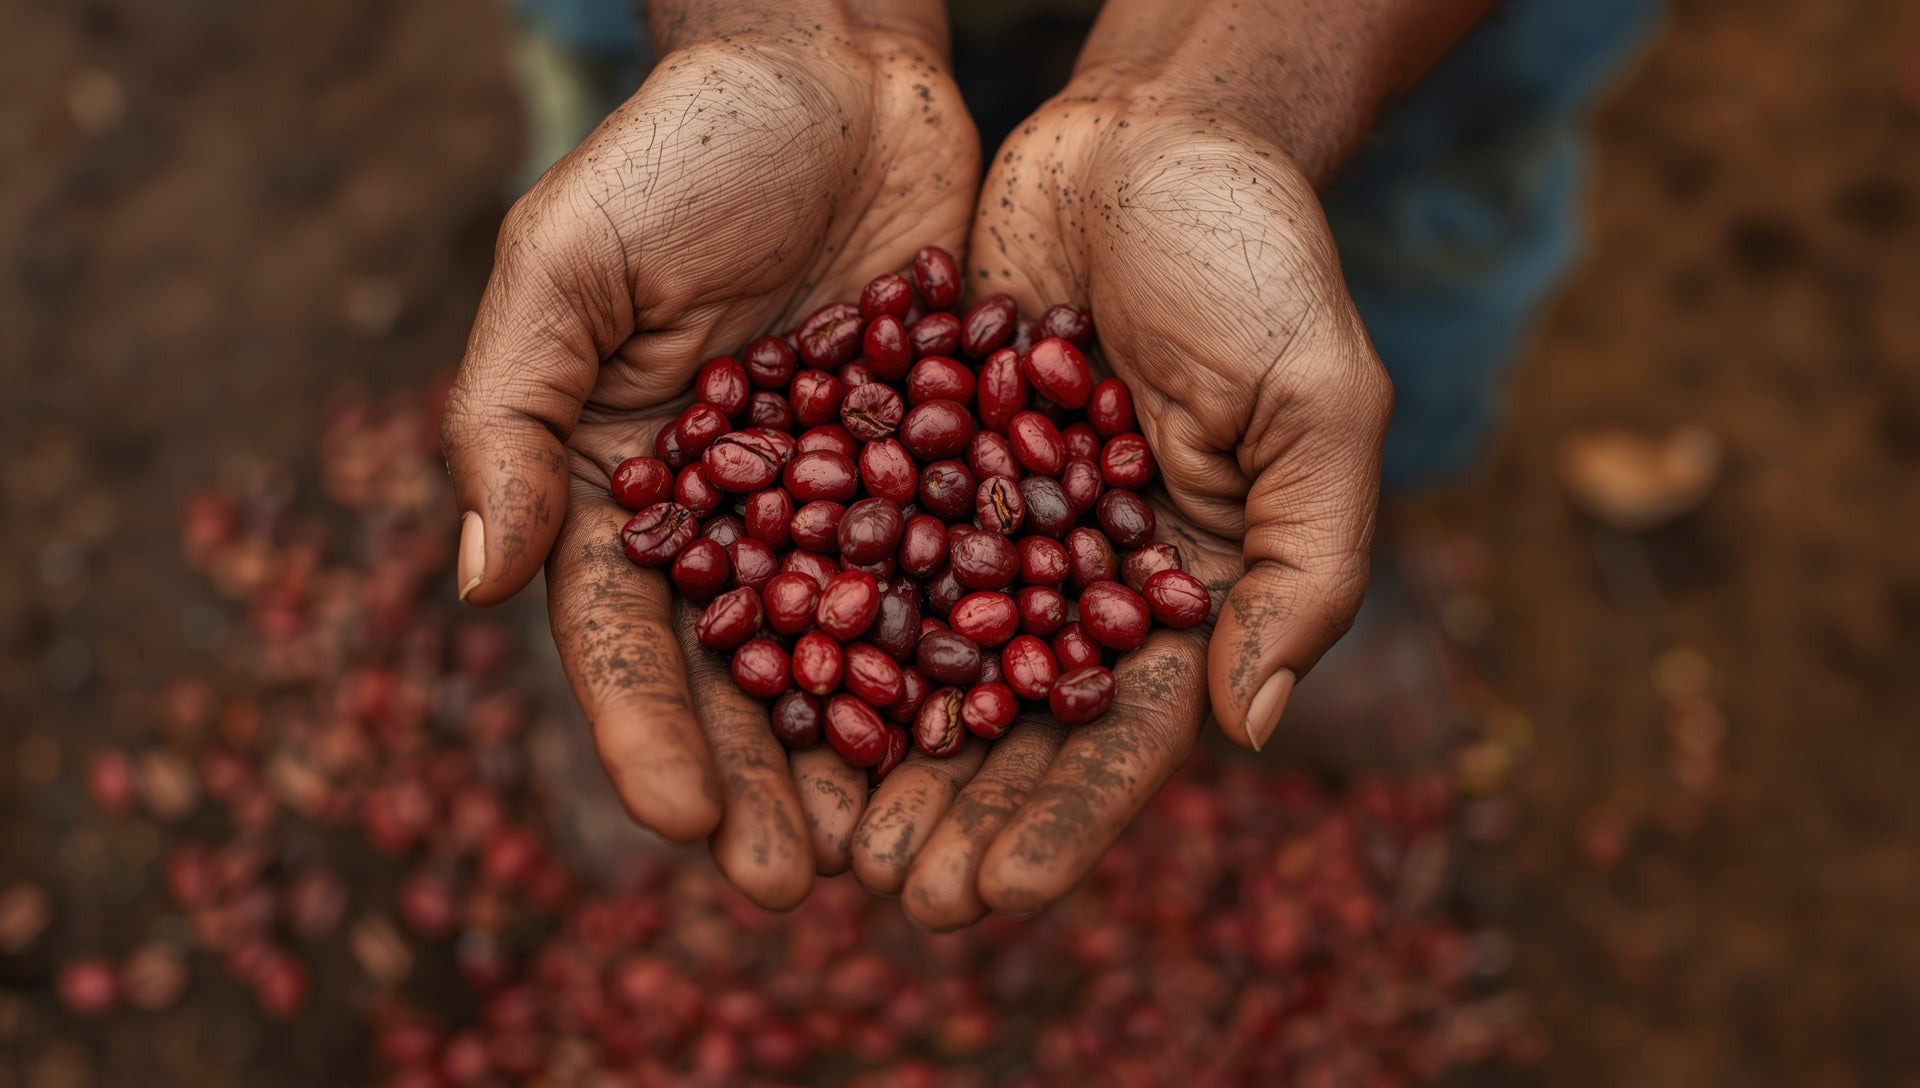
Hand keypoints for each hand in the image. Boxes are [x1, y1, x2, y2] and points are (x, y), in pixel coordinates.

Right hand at [440, 24, 977, 907]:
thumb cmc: (679, 153)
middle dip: (763, 781)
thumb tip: (480, 582)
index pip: (624, 635)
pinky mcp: (941, 467)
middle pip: (743, 674)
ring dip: (872, 755)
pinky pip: (959, 574)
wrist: (836, 71)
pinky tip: (1002, 730)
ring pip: (856, 650)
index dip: (647, 731)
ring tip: (899, 848)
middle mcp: (735, 516)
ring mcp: (843, 501)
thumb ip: (509, 414)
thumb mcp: (565, 263)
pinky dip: (975, 655)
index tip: (684, 822)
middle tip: (798, 885)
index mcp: (624, 486)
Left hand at [838, 90, 1391, 926]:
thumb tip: (1252, 726)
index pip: (1120, 735)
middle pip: (1004, 720)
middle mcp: (1072, 574)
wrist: (1147, 134)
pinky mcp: (911, 457)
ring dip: (869, 748)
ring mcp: (988, 520)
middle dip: (951, 810)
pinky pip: (852, 550)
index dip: (1062, 819)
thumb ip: (1307, 562)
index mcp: (1178, 590)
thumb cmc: (1257, 258)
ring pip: (917, 656)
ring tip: (814, 825)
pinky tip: (758, 681)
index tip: (998, 894)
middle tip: (885, 894)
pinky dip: (810, 619)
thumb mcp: (1319, 403)